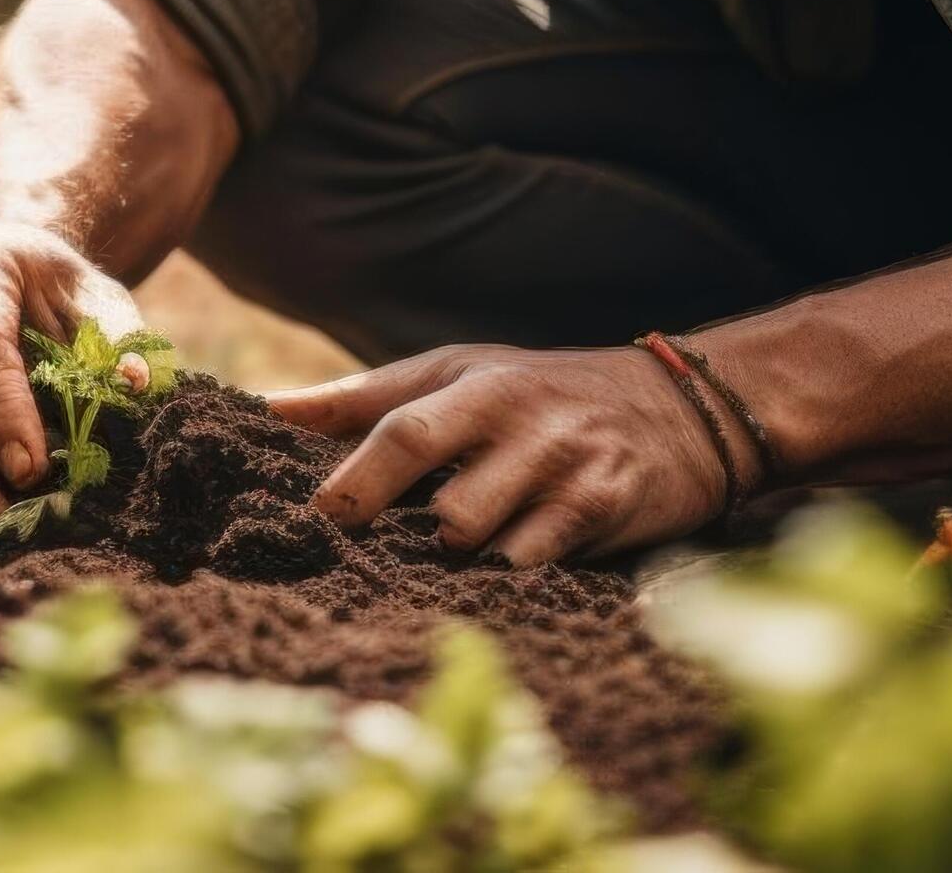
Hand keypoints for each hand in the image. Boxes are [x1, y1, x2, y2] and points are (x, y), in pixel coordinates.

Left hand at [268, 344, 730, 566]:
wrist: (683, 406)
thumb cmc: (543, 396)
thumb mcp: (462, 375)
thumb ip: (367, 399)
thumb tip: (268, 410)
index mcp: (473, 382)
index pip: (399, 425)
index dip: (352, 475)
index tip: (313, 514)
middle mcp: (518, 418)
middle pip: (436, 480)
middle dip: (390, 518)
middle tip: (357, 547)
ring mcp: (563, 464)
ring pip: (480, 534)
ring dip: (451, 557)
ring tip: (448, 552)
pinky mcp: (604, 509)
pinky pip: (532, 563)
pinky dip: (505, 577)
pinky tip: (500, 573)